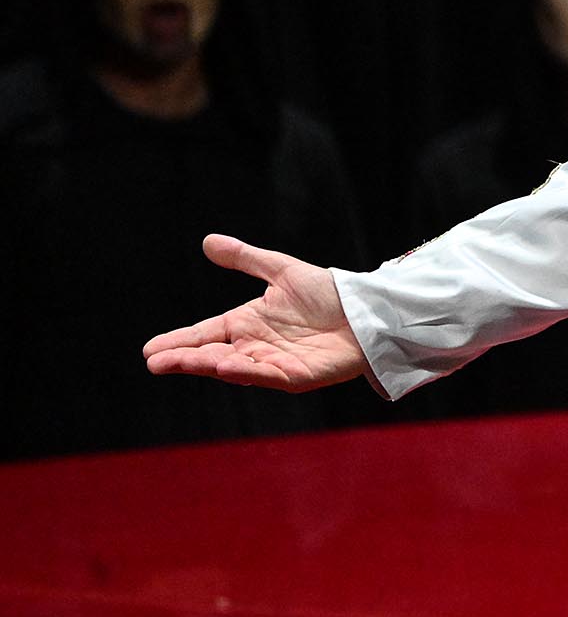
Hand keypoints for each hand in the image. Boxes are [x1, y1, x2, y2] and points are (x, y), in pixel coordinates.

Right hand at [142, 234, 365, 392]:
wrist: (368, 309)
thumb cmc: (328, 293)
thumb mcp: (282, 270)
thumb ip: (246, 258)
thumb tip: (208, 241)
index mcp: (248, 323)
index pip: (206, 334)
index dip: (179, 342)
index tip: (149, 351)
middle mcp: (256, 346)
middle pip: (213, 355)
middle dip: (185, 359)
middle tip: (155, 362)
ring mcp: (275, 363)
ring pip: (236, 367)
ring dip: (211, 365)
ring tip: (186, 362)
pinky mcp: (298, 375)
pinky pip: (270, 375)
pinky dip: (250, 372)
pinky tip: (229, 367)